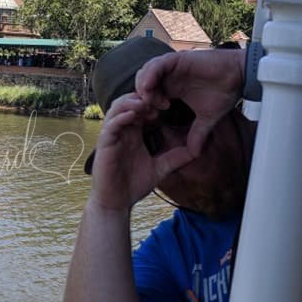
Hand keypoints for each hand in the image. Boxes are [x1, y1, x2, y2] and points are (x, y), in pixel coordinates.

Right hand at [89, 94, 194, 210]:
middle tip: (161, 101)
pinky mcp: (104, 144)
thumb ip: (175, 157)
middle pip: (129, 102)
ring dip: (131, 103)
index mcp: (134, 133)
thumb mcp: (160, 168)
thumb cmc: (133, 185)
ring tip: (147, 104)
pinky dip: (121, 117)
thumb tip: (197, 152)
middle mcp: (122, 131)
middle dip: (144, 98)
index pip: (141, 109)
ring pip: (117, 109)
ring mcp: (112, 136)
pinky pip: (111, 125)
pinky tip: (133, 116)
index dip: (154, 102)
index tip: (170, 104)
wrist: (116, 204)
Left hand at [134, 49, 245, 155]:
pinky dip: (150, 75)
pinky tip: (150, 88)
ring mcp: (171, 67)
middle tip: (149, 112)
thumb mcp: (207, 118)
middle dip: (140, 98)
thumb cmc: (224, 92)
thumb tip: (195, 153)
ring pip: (145, 73)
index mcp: (172, 88)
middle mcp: (169, 76)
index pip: (148, 95)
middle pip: (142, 84)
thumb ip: (198, 133)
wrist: (239, 76)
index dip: (145, 107)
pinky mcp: (177, 59)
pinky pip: (156, 65)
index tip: (151, 120)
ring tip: (150, 102)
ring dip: (143, 88)